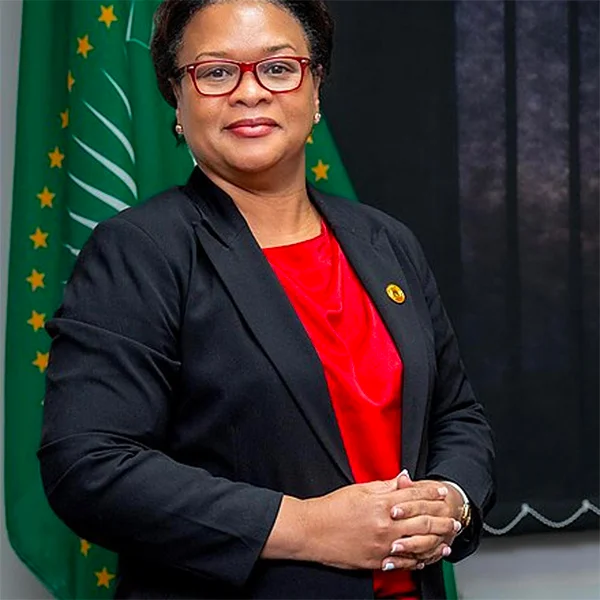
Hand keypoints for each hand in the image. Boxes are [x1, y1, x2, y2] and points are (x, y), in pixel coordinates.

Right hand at [298, 476, 454, 570]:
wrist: (312, 531)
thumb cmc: (332, 508)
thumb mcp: (359, 490)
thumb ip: (385, 486)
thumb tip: (403, 478)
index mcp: (381, 504)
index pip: (414, 496)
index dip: (431, 494)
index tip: (442, 493)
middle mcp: (386, 525)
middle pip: (422, 521)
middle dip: (441, 519)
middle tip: (454, 519)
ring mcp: (383, 545)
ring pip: (418, 543)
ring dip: (436, 541)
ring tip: (448, 540)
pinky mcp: (377, 561)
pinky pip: (403, 562)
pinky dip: (417, 560)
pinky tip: (425, 558)